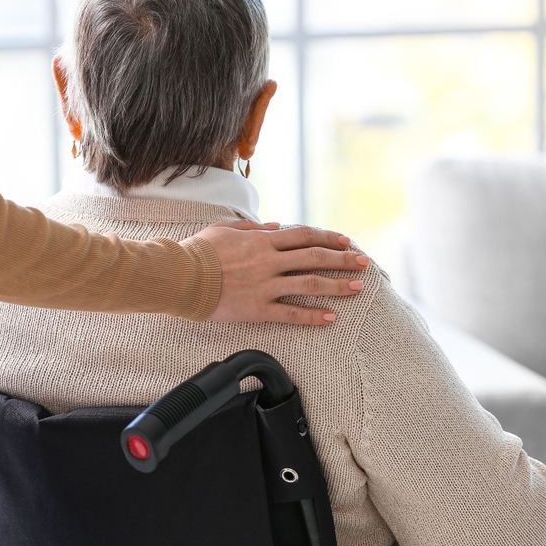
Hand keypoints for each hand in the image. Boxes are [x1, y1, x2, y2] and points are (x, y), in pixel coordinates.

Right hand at [196, 220, 370, 324]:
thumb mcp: (225, 228)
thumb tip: (276, 227)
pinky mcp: (258, 308)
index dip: (329, 238)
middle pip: (314, 258)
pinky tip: (330, 318)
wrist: (180, 277)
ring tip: (357, 288)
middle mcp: (269, 261)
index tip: (347, 242)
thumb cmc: (198, 251)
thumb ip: (253, 228)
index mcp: (262, 240)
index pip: (304, 236)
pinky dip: (312, 315)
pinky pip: (291, 313)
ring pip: (309, 284)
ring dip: (336, 286)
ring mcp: (265, 285)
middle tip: (364, 263)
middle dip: (343, 260)